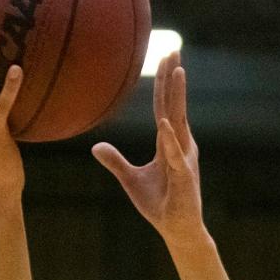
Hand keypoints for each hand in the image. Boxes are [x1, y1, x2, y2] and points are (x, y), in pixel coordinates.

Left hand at [92, 52, 202, 247]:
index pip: (165, 106)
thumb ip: (115, 161)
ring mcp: (184, 159)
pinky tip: (165, 122)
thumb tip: (95, 147)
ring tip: (177, 72)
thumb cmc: (160, 205)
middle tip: (173, 48)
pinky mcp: (184, 177)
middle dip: (174, 78)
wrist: (178, 230)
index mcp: (170, 143)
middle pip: (175, 105)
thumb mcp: (132, 180)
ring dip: (177, 97)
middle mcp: (181, 145)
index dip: (163, 82)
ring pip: (179, 122)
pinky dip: (169, 139)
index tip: (165, 57)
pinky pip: (175, 155)